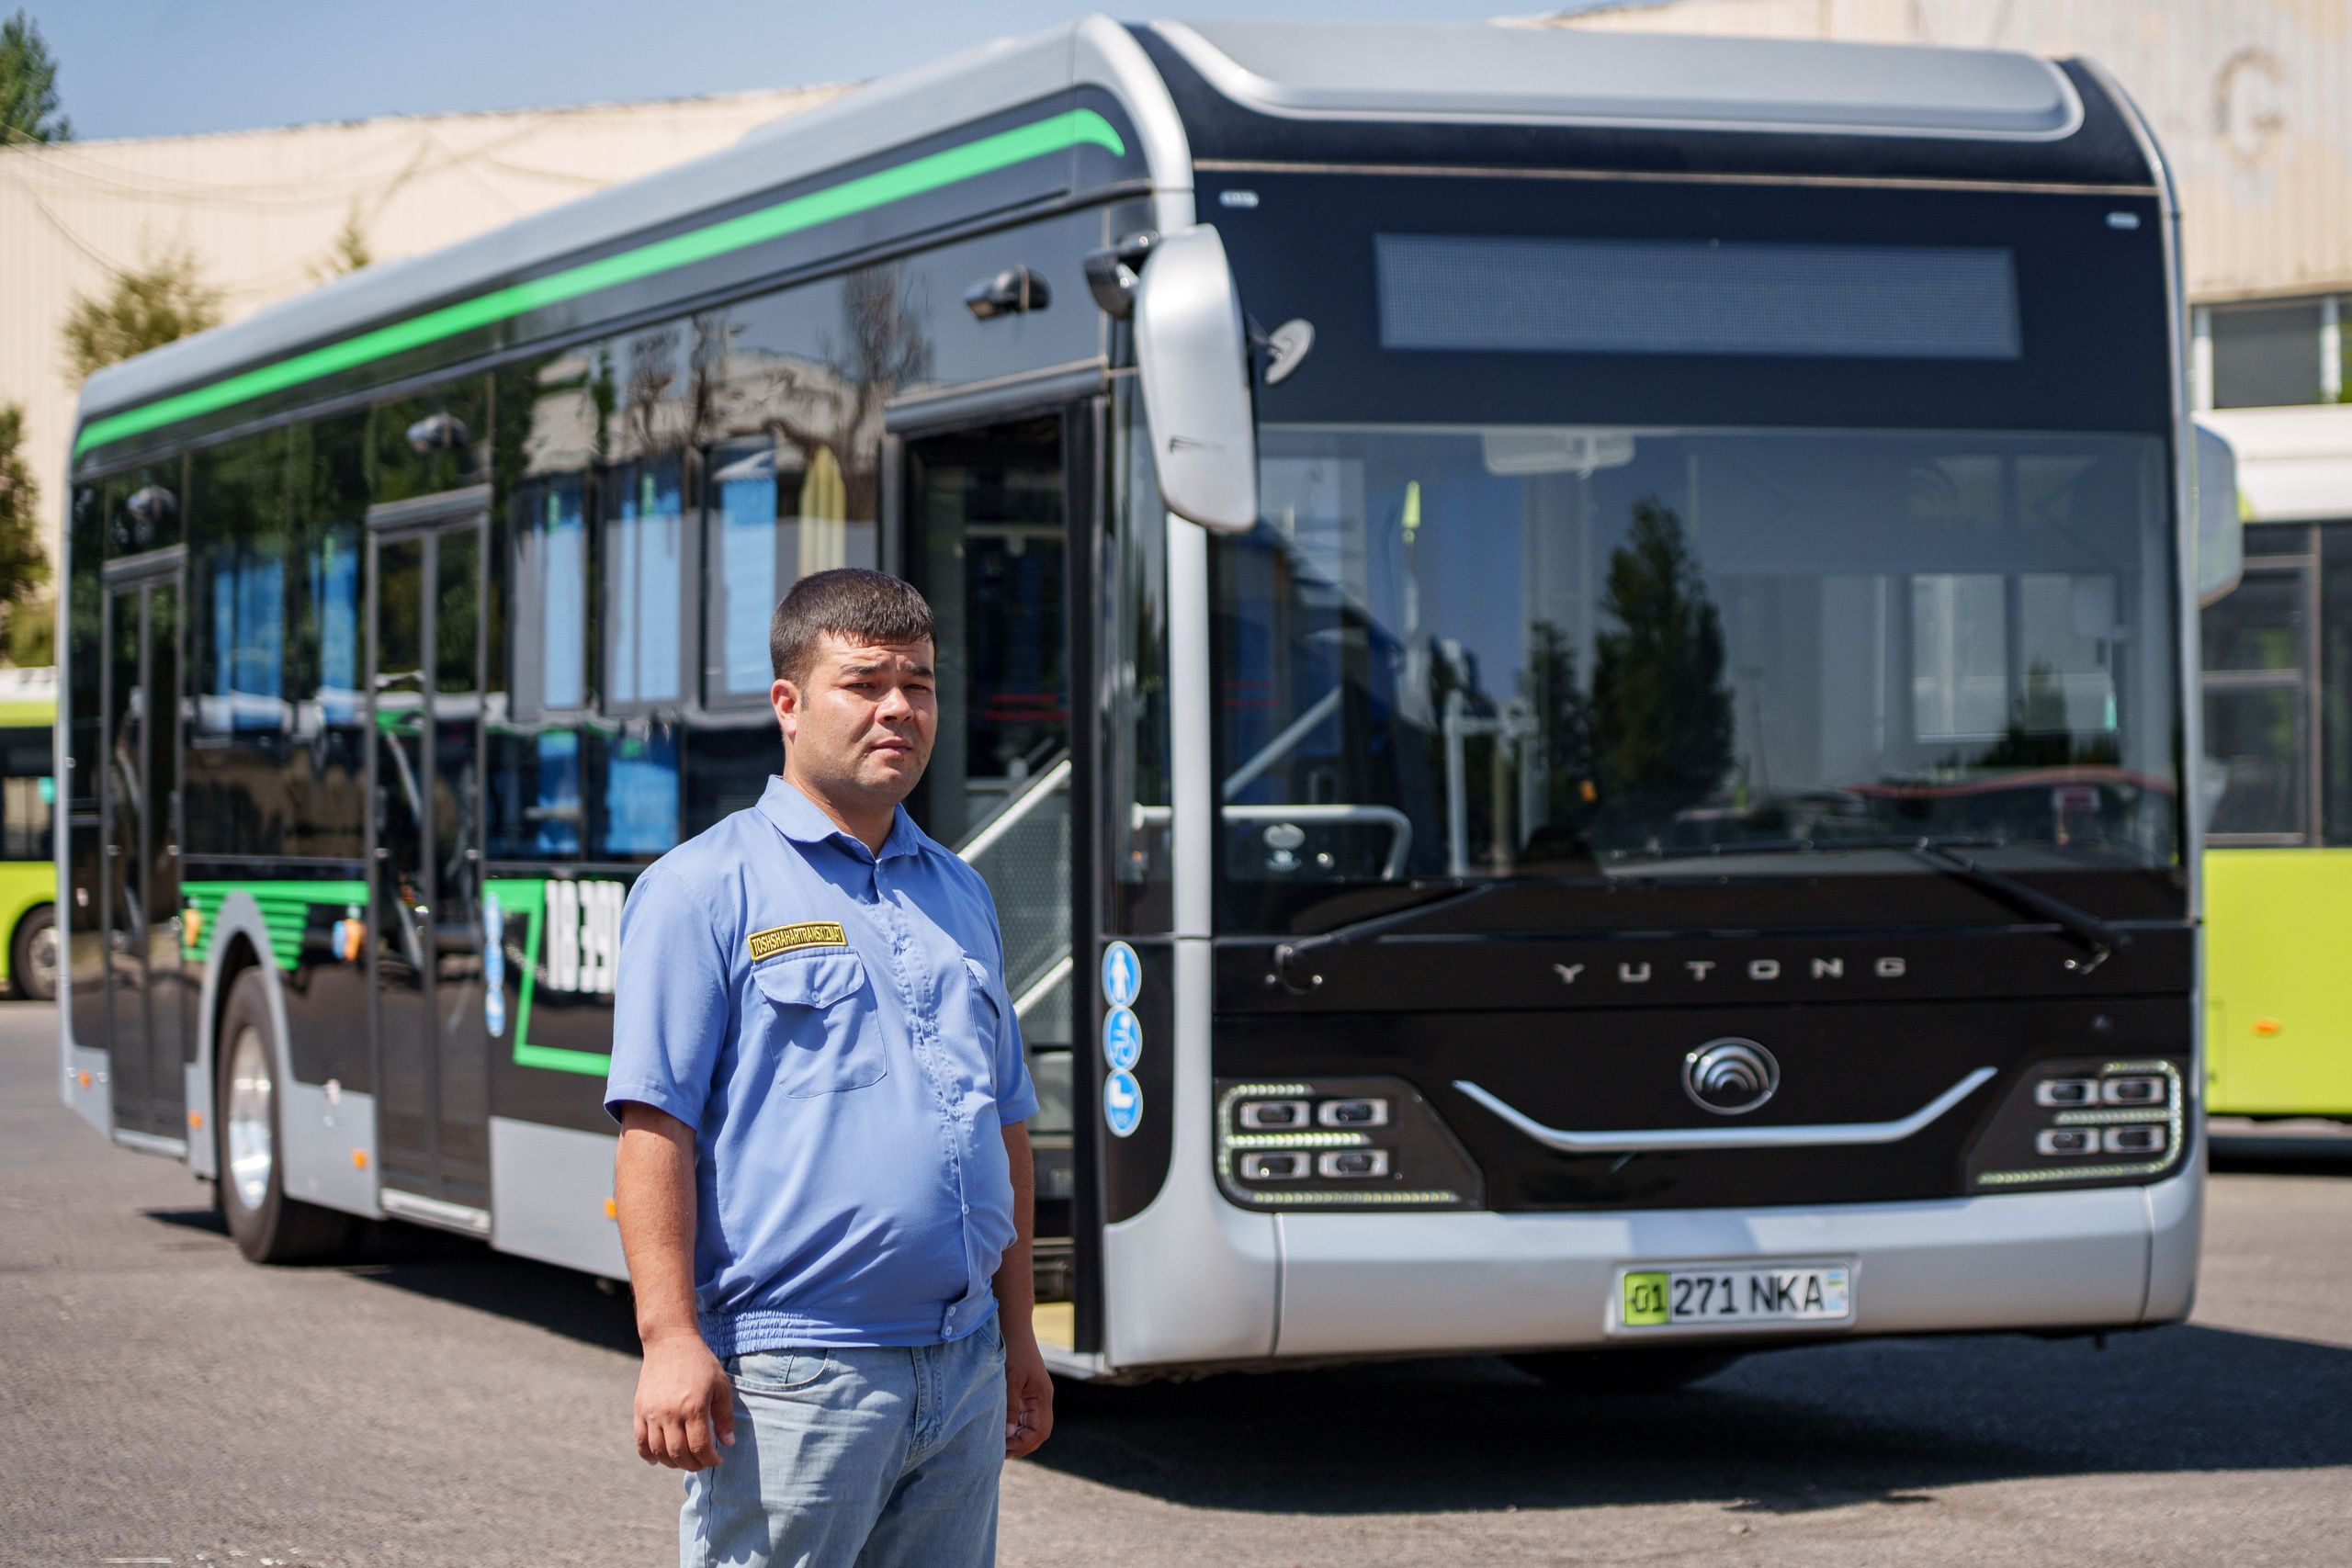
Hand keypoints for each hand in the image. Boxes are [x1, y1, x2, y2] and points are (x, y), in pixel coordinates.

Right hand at [634, 1331, 734, 1469]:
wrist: (670, 1342)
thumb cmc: (700, 1363)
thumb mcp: (721, 1385)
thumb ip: (725, 1416)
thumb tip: (727, 1444)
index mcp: (694, 1407)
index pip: (700, 1447)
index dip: (710, 1460)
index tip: (717, 1460)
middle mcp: (670, 1413)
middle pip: (679, 1454)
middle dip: (693, 1465)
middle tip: (702, 1462)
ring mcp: (652, 1412)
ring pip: (659, 1451)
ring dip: (672, 1463)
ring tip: (684, 1460)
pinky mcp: (639, 1409)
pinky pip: (640, 1441)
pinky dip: (647, 1455)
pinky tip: (657, 1460)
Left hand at [1003, 1333, 1054, 1457]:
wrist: (1013, 1324)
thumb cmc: (1012, 1349)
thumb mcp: (1009, 1380)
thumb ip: (1009, 1408)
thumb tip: (1007, 1436)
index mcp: (1042, 1396)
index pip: (1039, 1432)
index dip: (1023, 1445)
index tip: (1003, 1449)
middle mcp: (1042, 1398)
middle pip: (1039, 1433)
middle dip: (1021, 1446)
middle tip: (999, 1452)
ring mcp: (1035, 1395)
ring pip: (1032, 1426)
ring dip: (1018, 1437)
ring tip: (998, 1444)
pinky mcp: (1027, 1391)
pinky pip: (1025, 1417)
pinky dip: (1015, 1427)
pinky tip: (1000, 1429)